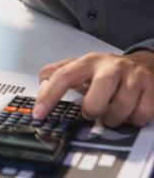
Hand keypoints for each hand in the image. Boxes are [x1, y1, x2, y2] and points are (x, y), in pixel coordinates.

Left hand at [33, 50, 153, 126]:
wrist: (144, 64)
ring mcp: (133, 76)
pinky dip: (132, 120)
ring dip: (113, 118)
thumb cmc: (107, 71)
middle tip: (92, 112)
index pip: (63, 76)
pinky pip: (141, 114)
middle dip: (92, 110)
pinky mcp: (151, 88)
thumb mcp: (81, 67)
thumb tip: (41, 86)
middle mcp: (110, 66)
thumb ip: (58, 74)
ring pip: (121, 107)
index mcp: (88, 61)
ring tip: (110, 114)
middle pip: (96, 95)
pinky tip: (128, 113)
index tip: (39, 113)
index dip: (49, 95)